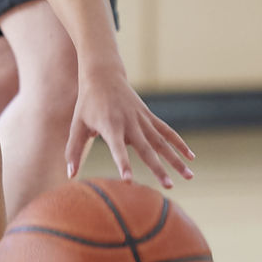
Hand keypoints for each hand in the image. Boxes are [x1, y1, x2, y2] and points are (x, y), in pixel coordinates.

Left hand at [66, 66, 194, 188]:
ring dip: (176, 159)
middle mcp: (128, 122)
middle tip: (169, 186)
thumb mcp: (76, 124)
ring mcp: (141, 118)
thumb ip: (73, 149)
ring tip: (190, 177)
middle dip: (158, 168)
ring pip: (161, 141)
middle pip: (146, 148)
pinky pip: (166, 130)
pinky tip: (191, 157)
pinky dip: (179, 143)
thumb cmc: (86, 103)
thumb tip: (70, 175)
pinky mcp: (148, 115)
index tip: (128, 180)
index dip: (122, 163)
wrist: (103, 74)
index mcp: (109, 125)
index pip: (117, 148)